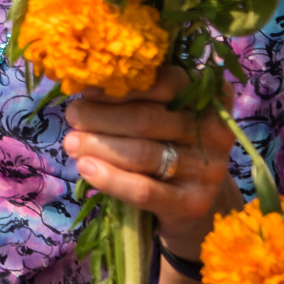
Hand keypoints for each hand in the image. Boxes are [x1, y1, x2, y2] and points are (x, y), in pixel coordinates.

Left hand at [63, 65, 241, 256]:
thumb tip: (86, 89)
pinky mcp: (193, 202)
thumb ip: (136, 98)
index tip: (87, 89)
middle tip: (73, 116)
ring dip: (99, 146)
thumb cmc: (167, 144)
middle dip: (101, 116)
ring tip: (71, 143)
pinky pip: (145, 190)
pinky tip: (87, 169)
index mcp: (206, 98)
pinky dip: (111, 178)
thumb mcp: (161, 115)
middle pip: (147, 118)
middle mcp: (213, 131)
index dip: (122, 84)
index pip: (166, 81)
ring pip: (144, 153)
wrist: (193, 199)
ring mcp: (207, 169)